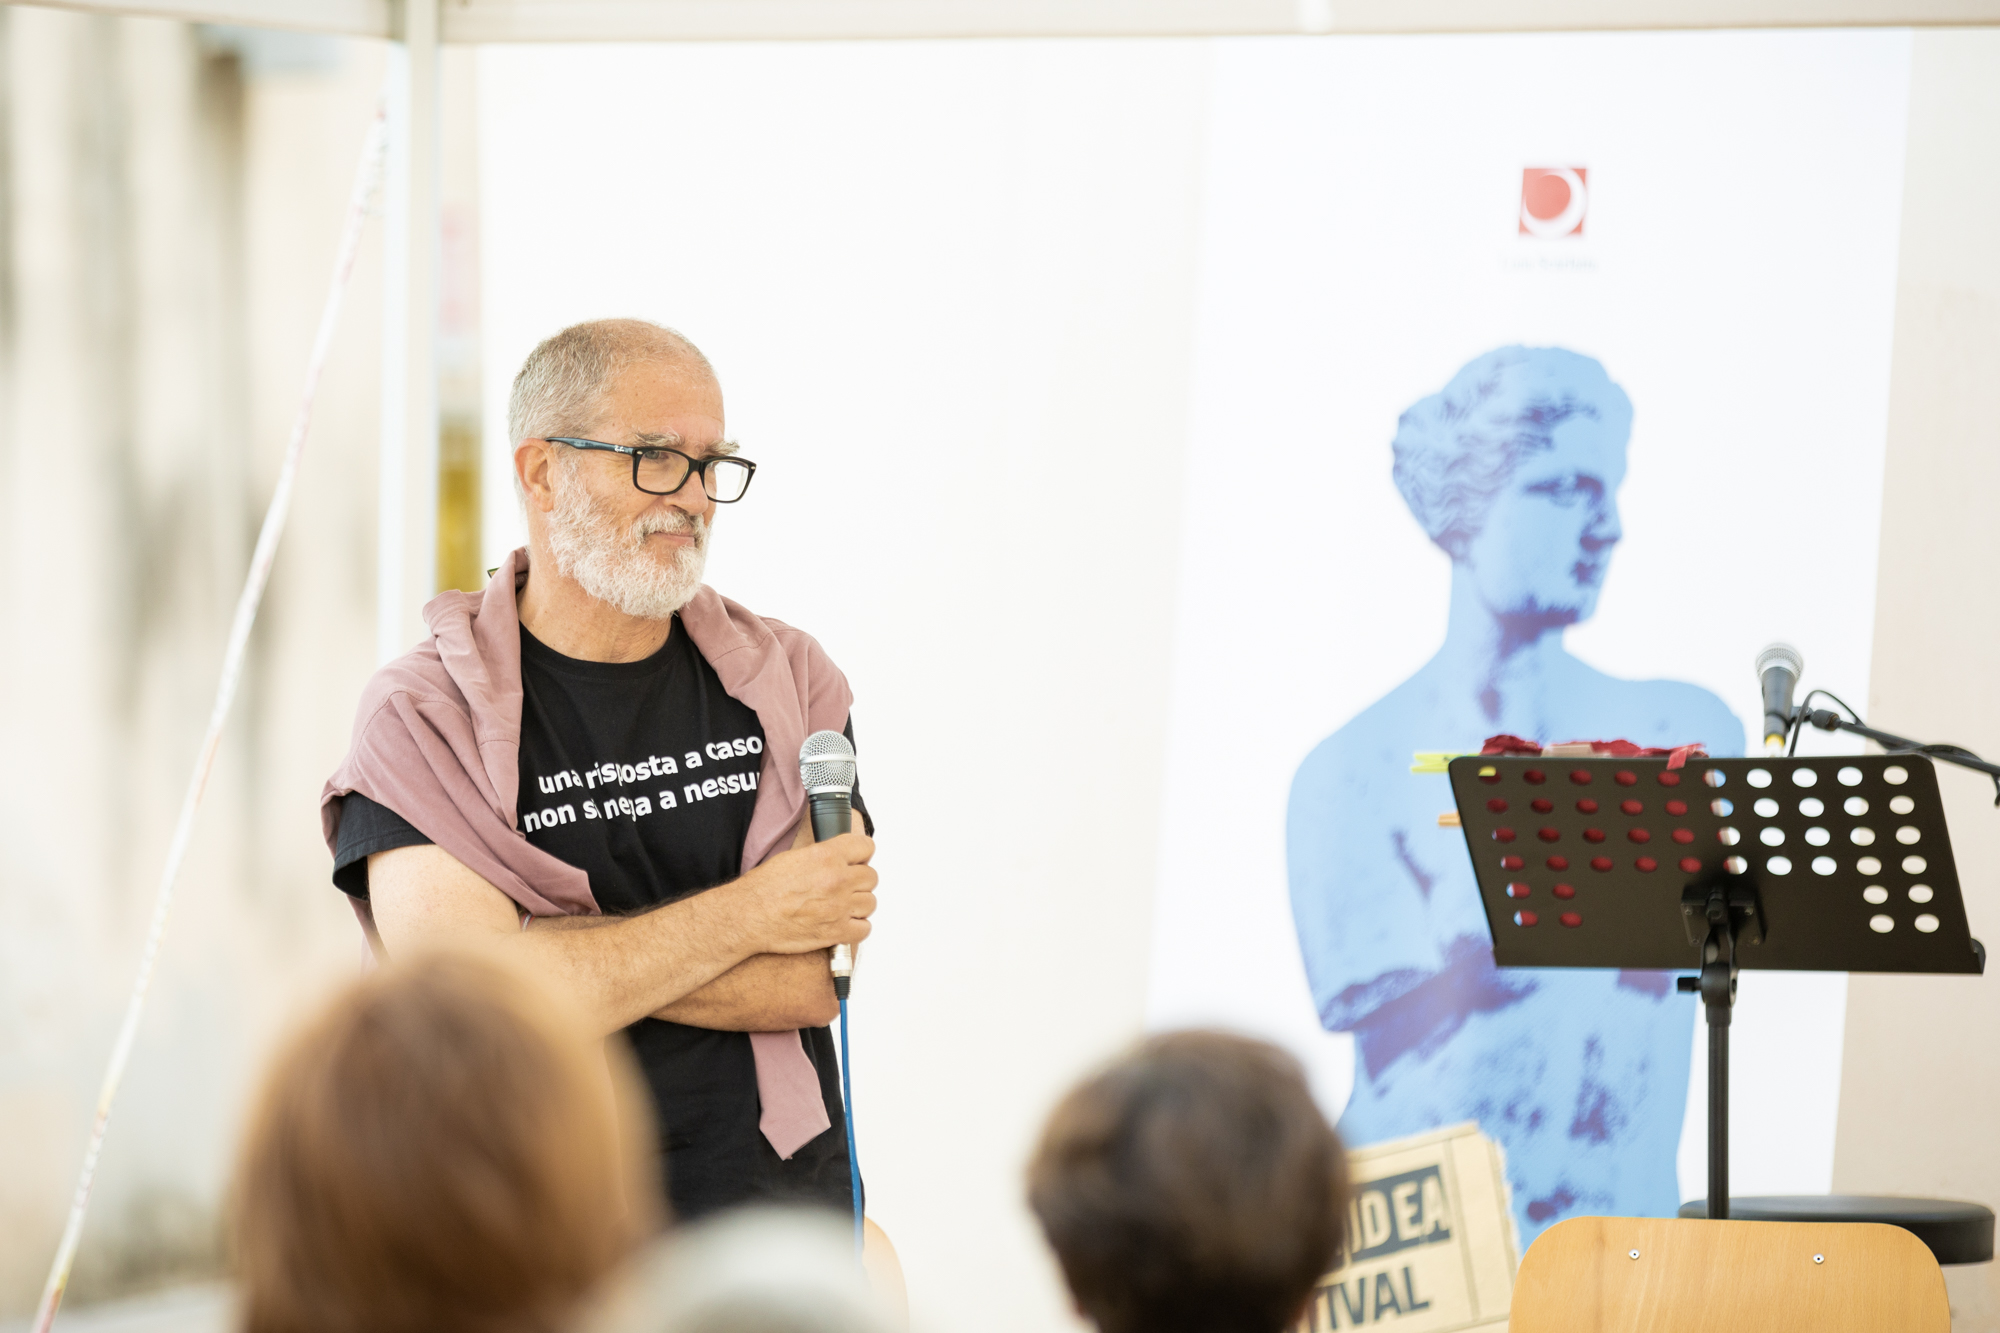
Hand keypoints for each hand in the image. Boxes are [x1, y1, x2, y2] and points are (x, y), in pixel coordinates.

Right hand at [735, 831, 877, 954]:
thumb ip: (824, 856)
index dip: (861, 855)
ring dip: (859, 905)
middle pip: (871, 877)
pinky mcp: (837, 932)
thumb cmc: (764, 888)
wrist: (750, 915)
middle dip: (859, 881)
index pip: (866, 847)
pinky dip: (856, 928)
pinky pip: (864, 929)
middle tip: (844, 887)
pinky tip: (842, 923)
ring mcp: (840, 907)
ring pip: (870, 903)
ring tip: (841, 906)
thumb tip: (839, 859)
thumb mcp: (795, 857)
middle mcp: (838, 880)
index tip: (856, 861)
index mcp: (828, 856)